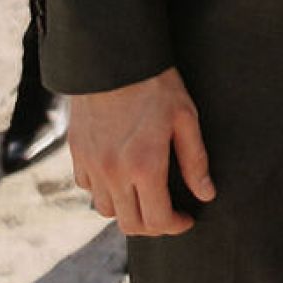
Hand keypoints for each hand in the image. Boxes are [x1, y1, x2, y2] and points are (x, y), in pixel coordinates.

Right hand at [70, 69, 214, 236]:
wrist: (113, 56)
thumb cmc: (155, 83)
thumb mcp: (185, 117)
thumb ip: (195, 160)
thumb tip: (206, 194)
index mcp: (144, 166)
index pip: (158, 220)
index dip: (176, 226)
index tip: (186, 218)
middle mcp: (114, 172)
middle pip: (130, 224)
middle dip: (153, 226)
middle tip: (168, 212)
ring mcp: (91, 164)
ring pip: (106, 210)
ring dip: (127, 210)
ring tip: (144, 194)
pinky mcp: (76, 152)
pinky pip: (87, 187)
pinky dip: (104, 190)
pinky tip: (119, 176)